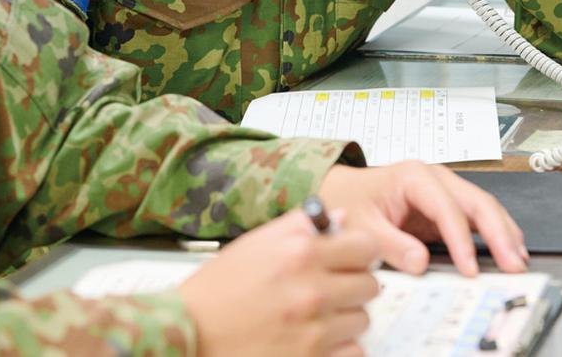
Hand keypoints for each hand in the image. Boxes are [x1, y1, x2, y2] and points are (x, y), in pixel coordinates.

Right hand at [179, 210, 379, 356]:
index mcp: (300, 253)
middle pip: (370, 285)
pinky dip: (341, 346)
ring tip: (318, 313)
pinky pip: (353, 351)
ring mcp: (314, 329)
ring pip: (362, 319)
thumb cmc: (219, 288)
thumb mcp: (258, 242)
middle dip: (354, 284)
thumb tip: (341, 218)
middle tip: (334, 286)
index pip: (366, 246)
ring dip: (345, 316)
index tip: (353, 256)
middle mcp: (312, 290)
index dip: (361, 251)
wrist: (191, 331)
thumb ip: (303, 225)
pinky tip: (318, 337)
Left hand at [317, 161, 527, 276]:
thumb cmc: (349, 200)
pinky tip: (508, 249)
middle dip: (498, 232)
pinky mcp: (446, 207)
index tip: (470, 268)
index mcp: (413, 176)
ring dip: (504, 232)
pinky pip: (476, 218)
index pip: (446, 208)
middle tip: (513, 263)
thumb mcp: (361, 224)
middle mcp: (434, 178)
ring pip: (483, 207)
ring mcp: (443, 190)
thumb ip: (389, 244)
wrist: (342, 191)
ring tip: (519, 259)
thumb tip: (420, 263)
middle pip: (476, 202)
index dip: (461, 239)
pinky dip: (495, 233)